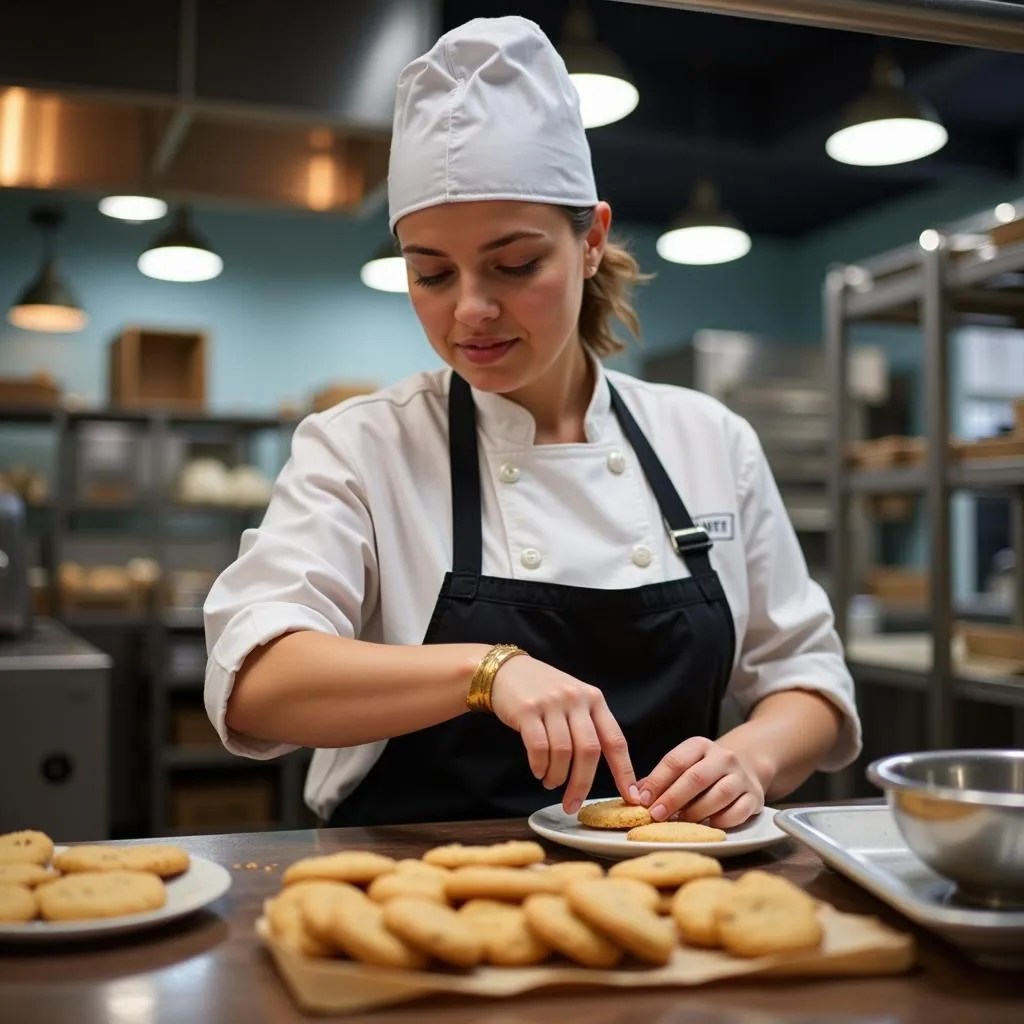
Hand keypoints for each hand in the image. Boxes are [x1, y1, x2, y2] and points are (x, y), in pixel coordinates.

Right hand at [489, 655, 636, 814]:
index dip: (624, 771)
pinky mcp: (527, 709)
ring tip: (551, 782)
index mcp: (594, 699)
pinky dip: (540, 766)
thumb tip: (606, 769)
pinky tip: (538, 771)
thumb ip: (589, 726)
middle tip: (573, 804)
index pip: (615, 740)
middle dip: (582, 783)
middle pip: (589, 751)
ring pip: (563, 752)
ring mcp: (551, 702)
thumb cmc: (544, 692)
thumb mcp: (574, 700)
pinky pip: (539, 747)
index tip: (630, 797)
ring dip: (557, 776)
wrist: (507, 671)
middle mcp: (576, 698)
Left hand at [635, 737, 767, 828]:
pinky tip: (708, 825)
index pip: (675, 761)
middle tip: (656, 815)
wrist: (746, 767)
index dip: (657, 782)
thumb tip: (635, 796)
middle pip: (696, 778)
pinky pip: (738, 812)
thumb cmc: (705, 770)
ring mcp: (741, 776)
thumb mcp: (685, 765)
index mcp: (699, 745)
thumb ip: (661, 779)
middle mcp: (723, 757)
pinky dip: (722, 821)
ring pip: (719, 795)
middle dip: (673, 798)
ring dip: (696, 812)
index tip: (642, 799)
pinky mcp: (755, 796)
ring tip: (681, 822)